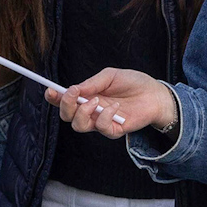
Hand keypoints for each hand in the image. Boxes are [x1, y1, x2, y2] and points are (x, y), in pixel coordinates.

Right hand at [47, 67, 178, 135]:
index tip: (50, 90)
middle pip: (67, 116)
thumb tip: (73, 89)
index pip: (64, 101)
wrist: (155, 94)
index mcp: (86, 96)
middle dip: (66, 105)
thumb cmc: (133, 83)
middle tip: (74, 94)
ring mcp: (101, 122)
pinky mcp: (113, 130)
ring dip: (84, 112)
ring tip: (98, 100)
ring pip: (79, 126)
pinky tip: (115, 107)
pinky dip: (105, 116)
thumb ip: (91, 83)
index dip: (54, 98)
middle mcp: (90, 111)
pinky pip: (101, 128)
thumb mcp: (110, 76)